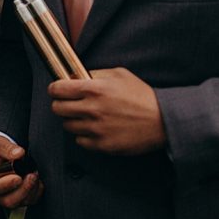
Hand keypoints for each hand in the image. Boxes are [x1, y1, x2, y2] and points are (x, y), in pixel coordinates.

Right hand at [0, 133, 42, 208]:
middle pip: (7, 200)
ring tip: (34, 174)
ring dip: (31, 190)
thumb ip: (5, 147)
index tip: (18, 177)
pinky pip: (27, 201)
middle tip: (32, 175)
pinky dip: (35, 193)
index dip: (6, 184)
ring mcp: (2, 196)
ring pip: (19, 203)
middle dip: (23, 190)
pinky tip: (36, 180)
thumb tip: (18, 154)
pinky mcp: (14, 198)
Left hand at [49, 67, 165, 154]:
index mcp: (94, 89)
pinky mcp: (103, 145)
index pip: (57, 89)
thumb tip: (73, 76)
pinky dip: (84, 135)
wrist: (164, 121)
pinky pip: (80, 141)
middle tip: (69, 104)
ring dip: (73, 120)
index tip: (57, 90)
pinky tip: (95, 129)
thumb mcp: (119, 74)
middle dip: (61, 104)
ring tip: (86, 116)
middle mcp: (92, 109)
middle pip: (57, 108)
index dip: (54, 89)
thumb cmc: (142, 95)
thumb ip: (94, 74)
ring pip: (67, 125)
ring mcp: (97, 129)